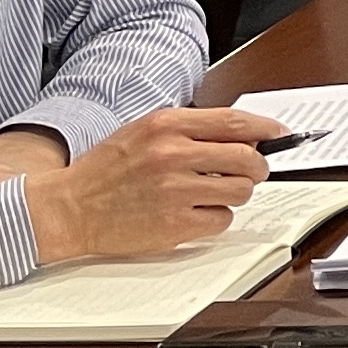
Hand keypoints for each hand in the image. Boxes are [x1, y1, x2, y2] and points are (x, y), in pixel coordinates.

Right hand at [21, 107, 286, 264]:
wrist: (68, 208)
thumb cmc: (107, 170)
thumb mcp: (143, 132)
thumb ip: (190, 130)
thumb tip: (243, 135)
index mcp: (166, 125)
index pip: (235, 123)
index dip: (266, 129)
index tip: (279, 134)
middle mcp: (172, 155)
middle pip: (248, 158)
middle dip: (256, 166)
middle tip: (247, 172)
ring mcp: (175, 191)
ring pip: (241, 191)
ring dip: (234, 193)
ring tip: (209, 193)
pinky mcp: (175, 224)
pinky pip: (222, 219)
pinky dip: (215, 217)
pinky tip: (192, 212)